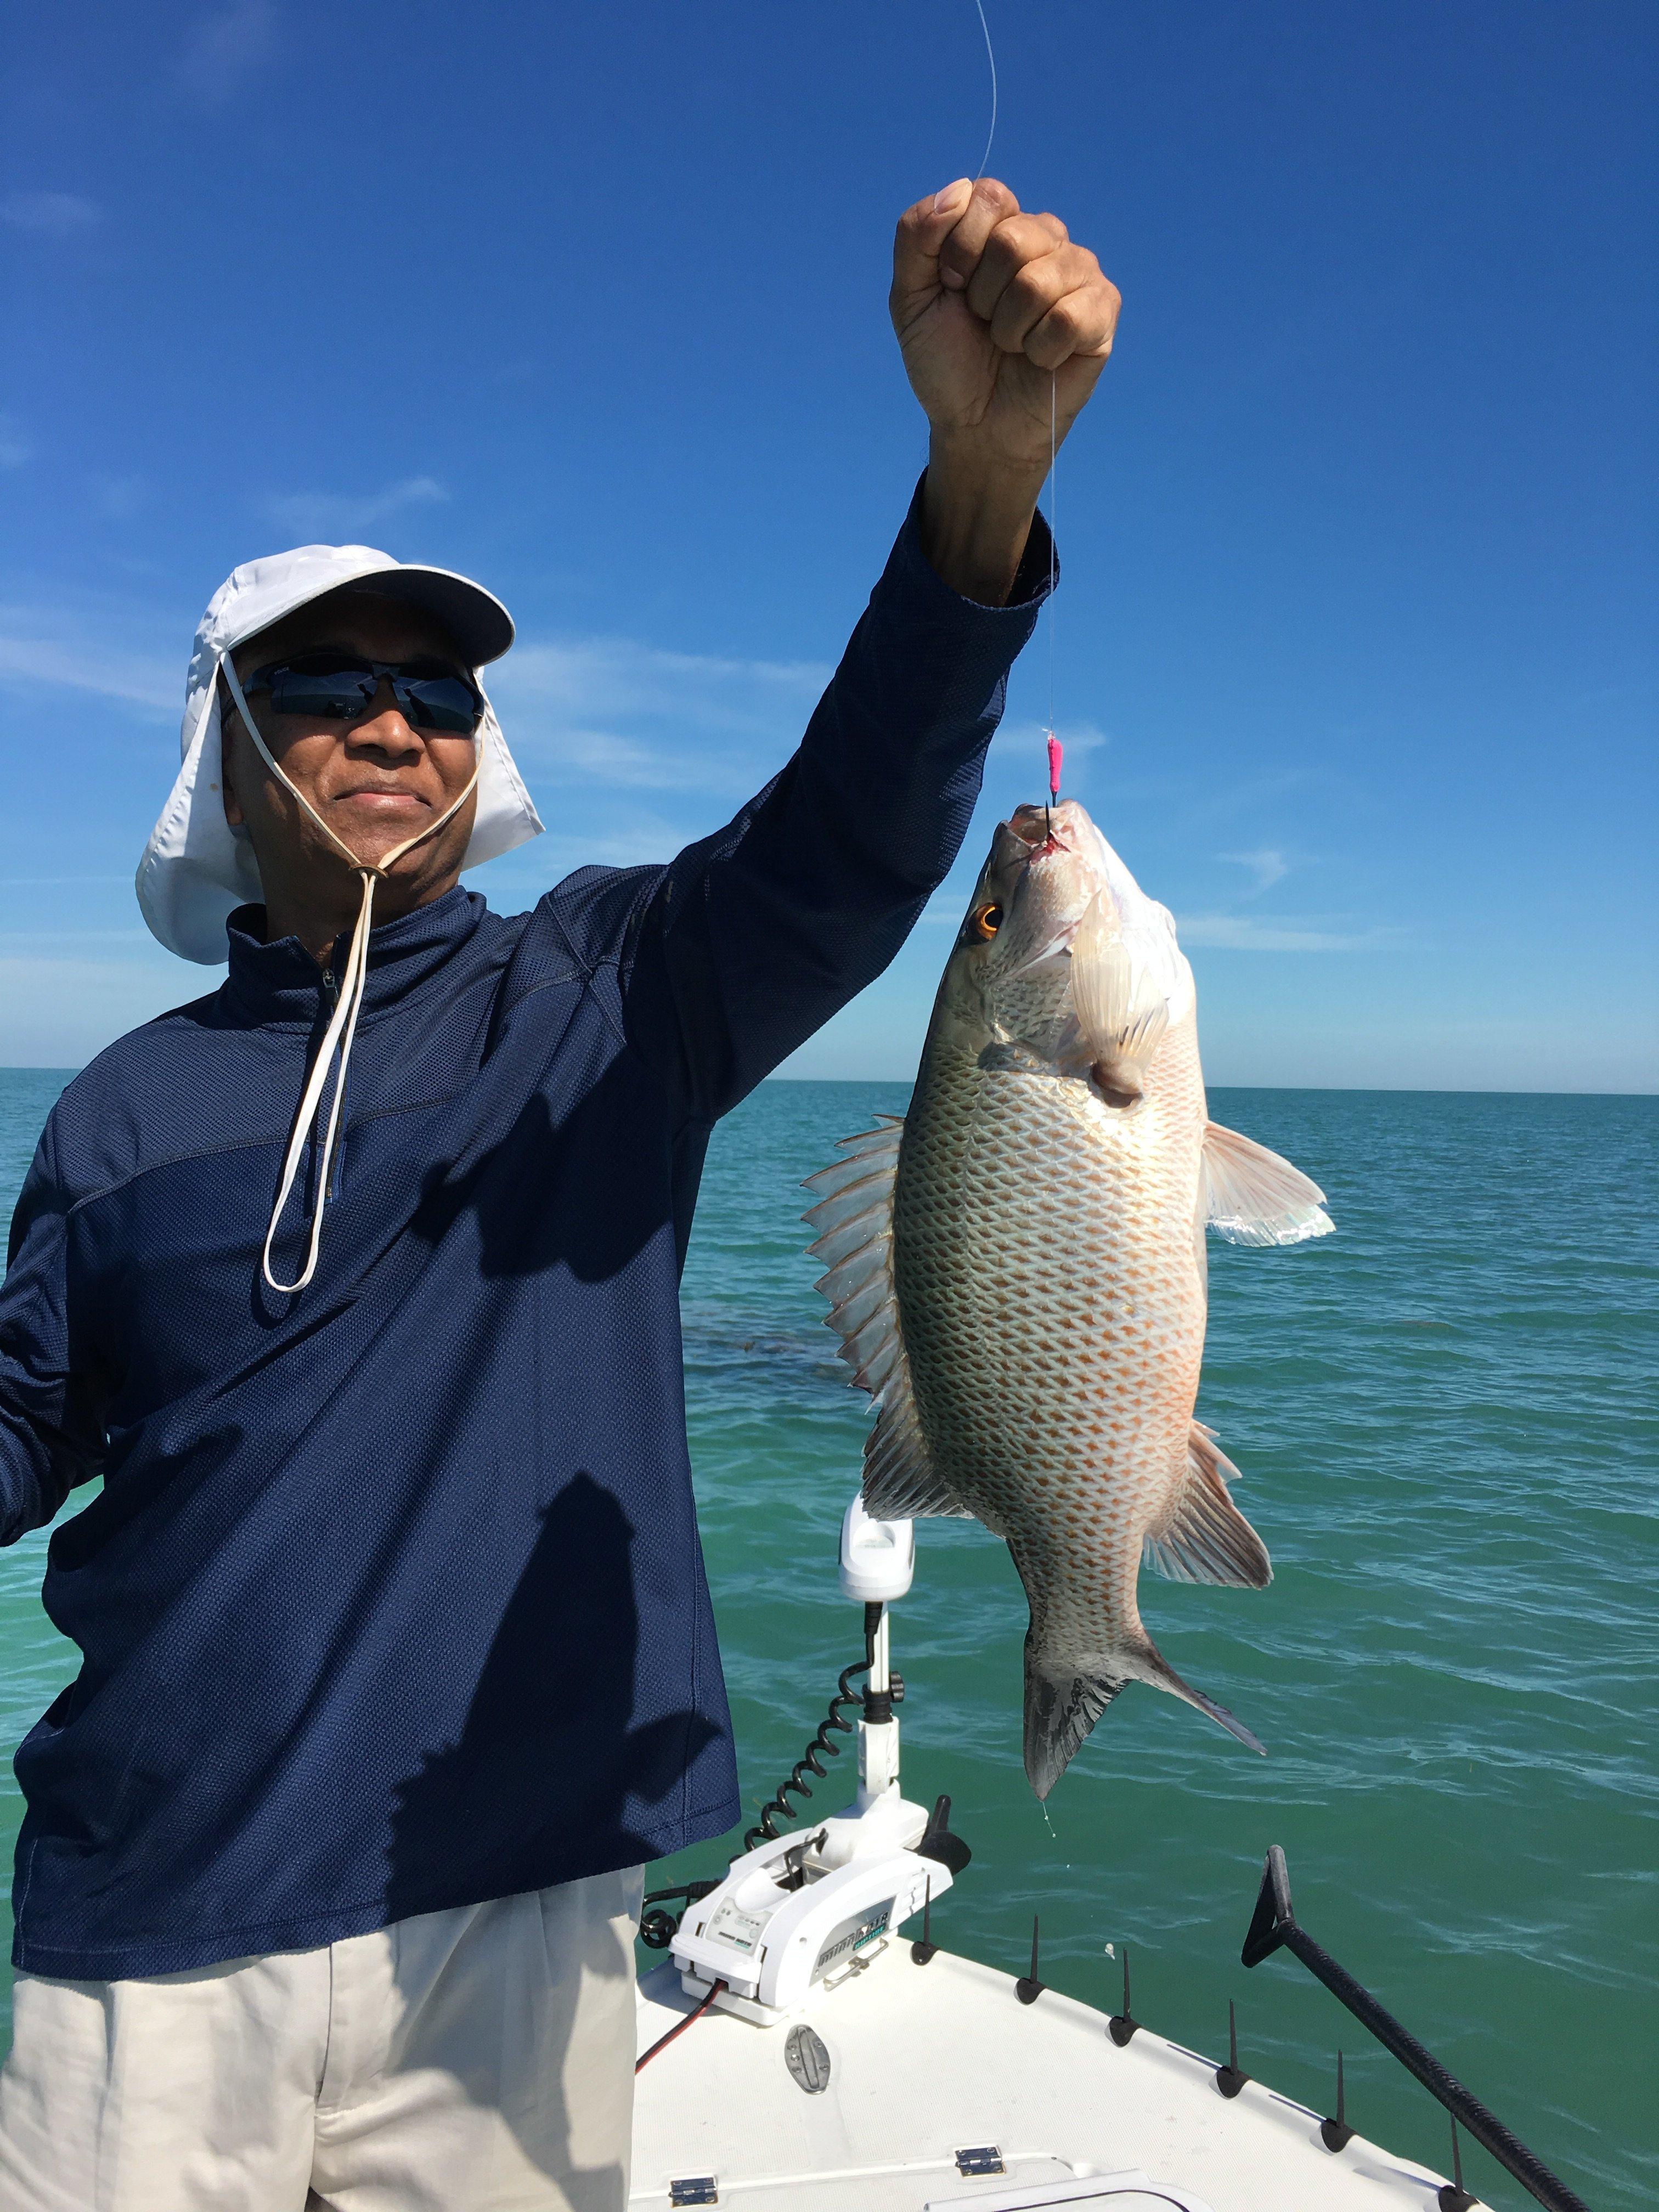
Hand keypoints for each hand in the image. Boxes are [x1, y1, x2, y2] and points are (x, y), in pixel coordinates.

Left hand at [891, 177, 1119, 600]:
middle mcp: (1045, 239)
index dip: (960, 250)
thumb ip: (916, 237)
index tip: (952, 290)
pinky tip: (1039, 359)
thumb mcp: (910, 298)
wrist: (973, 426)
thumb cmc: (947, 362)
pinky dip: (1041, 350)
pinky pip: (1069, 317)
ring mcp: (1078, 273)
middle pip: (1014, 238)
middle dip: (984, 295)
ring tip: (1011, 345)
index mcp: (1001, 225)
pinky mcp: (1101, 313)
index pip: (989, 197)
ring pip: (1040, 280)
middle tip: (984, 323)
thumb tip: (959, 189)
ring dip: (1010, 329)